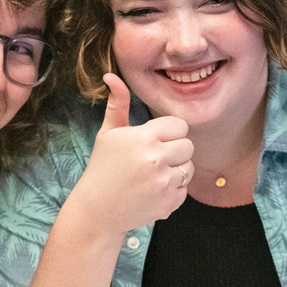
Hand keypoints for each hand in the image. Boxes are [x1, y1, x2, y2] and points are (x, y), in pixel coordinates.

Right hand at [74, 74, 193, 233]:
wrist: (97, 210)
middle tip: (155, 159)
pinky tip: (154, 190)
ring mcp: (164, 182)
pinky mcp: (169, 202)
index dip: (169, 132)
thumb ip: (117, 104)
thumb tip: (111, 76)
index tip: (155, 141)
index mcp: (144, 138)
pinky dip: (173, 190)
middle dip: (175, 151)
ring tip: (154, 174)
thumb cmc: (102, 168)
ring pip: (190, 167)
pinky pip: (185, 189)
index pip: (179, 126)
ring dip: (176, 170)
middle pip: (188, 145)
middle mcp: (156, 159)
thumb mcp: (108, 134)